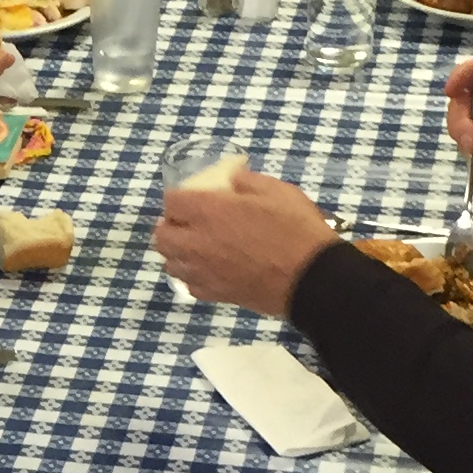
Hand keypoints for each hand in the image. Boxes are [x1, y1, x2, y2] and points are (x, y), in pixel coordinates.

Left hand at [153, 166, 333, 317]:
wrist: (311, 279)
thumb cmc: (296, 229)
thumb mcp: (276, 190)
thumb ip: (246, 181)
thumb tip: (232, 179)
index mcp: (209, 211)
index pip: (171, 202)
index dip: (179, 198)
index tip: (192, 198)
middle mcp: (197, 242)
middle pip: (162, 236)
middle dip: (171, 226)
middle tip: (188, 223)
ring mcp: (203, 271)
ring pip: (170, 263)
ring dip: (177, 252)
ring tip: (196, 247)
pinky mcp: (214, 294)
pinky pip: (188, 285)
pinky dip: (192, 276)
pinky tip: (209, 269)